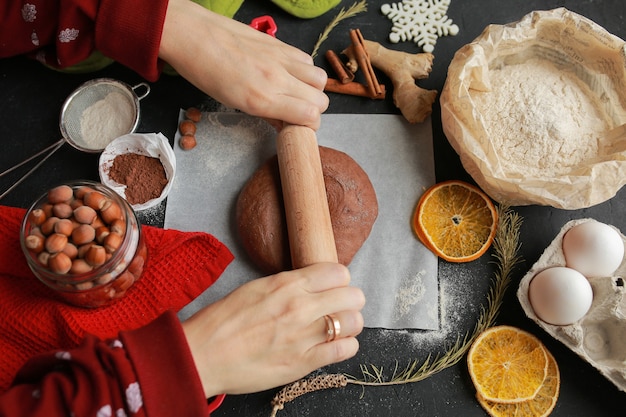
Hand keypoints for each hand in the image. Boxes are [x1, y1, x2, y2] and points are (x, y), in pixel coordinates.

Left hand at [159, 0, 328, 129]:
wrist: (194, 35)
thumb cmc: (205, 70)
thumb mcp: (234, 103)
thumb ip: (265, 113)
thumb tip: (283, 122)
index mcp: (263, 98)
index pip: (310, 115)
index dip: (310, 125)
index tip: (301, 127)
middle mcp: (277, 78)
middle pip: (321, 99)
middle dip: (314, 110)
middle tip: (298, 112)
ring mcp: (281, 59)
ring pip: (320, 78)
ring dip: (313, 89)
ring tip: (297, 92)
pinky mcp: (280, 44)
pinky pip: (306, 59)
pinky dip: (304, 70)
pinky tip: (289, 73)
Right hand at [182, 263, 364, 397]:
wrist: (203, 355)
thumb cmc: (223, 321)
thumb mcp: (256, 288)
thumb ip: (288, 285)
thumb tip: (311, 284)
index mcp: (286, 284)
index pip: (338, 272)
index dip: (339, 279)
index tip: (333, 286)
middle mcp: (300, 307)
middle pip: (353, 295)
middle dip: (349, 299)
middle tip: (339, 305)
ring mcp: (304, 337)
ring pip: (354, 322)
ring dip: (350, 323)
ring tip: (338, 326)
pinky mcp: (304, 363)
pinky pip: (345, 350)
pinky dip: (346, 346)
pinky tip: (334, 345)